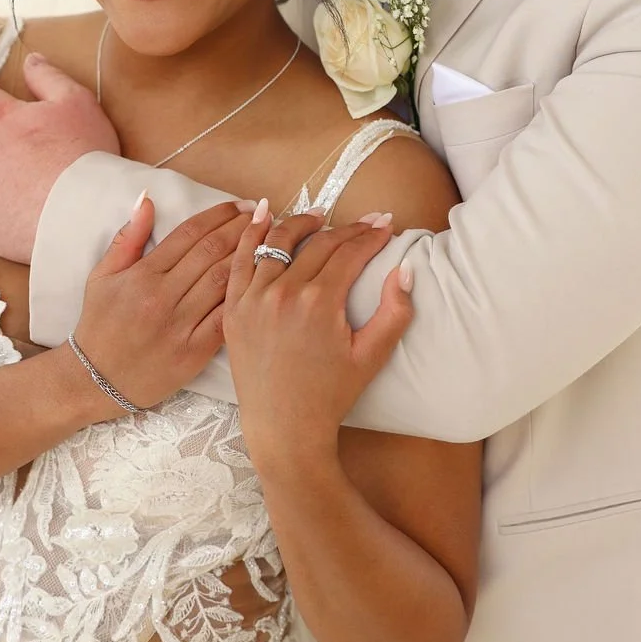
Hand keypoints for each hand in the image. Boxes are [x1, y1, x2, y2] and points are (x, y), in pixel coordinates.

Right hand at [70, 196, 255, 415]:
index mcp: (143, 274)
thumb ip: (128, 237)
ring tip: (271, 240)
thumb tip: (147, 199)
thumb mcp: (103, 277)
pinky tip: (264, 282)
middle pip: (212, 252)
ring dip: (251, 256)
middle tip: (264, 213)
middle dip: (243, 228)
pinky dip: (246, 298)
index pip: (190, 233)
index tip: (240, 204)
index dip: (220, 214)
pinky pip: (226, 318)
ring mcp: (179, 325)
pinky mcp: (193, 352)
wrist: (96, 381)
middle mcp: (162, 297)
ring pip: (223, 281)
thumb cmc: (100, 325)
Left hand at [223, 208, 413, 472]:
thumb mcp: (372, 356)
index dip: (370, 235)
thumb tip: (406, 270)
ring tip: (318, 217)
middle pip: (318, 244)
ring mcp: (253, 299)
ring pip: (277, 243)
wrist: (283, 429)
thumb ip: (395, 312)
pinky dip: (250, 233)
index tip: (385, 225)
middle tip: (365, 223)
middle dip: (347, 229)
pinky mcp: (234, 309)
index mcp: (319, 303)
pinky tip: (261, 212)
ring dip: (300, 223)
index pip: (349, 252)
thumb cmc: (331, 396)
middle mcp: (283, 293)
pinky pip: (240, 261)